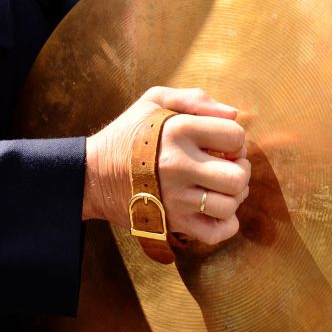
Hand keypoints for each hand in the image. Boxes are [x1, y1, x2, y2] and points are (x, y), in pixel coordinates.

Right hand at [83, 87, 250, 244]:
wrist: (90, 175)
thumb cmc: (128, 134)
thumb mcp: (154, 101)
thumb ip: (195, 99)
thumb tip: (234, 114)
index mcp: (179, 130)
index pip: (235, 136)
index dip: (237, 140)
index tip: (223, 145)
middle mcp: (179, 165)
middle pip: (238, 176)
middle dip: (241, 171)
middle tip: (227, 168)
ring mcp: (175, 197)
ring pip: (229, 206)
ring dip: (233, 198)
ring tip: (220, 189)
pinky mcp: (171, 223)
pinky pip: (216, 233)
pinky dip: (226, 225)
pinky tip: (216, 211)